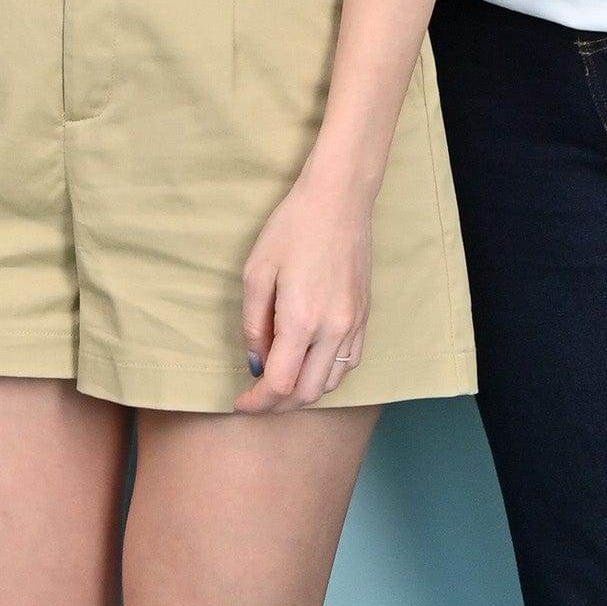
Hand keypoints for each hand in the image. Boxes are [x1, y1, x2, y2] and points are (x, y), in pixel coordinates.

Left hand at [237, 138, 375, 411]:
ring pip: (331, 383)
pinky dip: (327, 375)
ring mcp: (354, 324)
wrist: (339, 200)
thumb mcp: (257, 272)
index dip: (257, 402)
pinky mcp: (365, 316)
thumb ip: (253, 323)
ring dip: (304, 393)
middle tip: (256, 399)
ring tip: (280, 384)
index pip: (280, 384)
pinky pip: (349, 363)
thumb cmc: (292, 228)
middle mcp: (334, 330)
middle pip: (307, 393)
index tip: (241, 403)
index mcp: (302, 320)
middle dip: (278, 405)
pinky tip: (310, 365)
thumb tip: (255, 361)